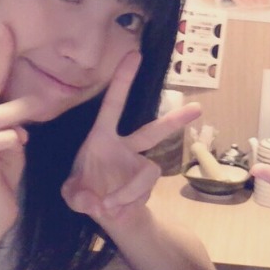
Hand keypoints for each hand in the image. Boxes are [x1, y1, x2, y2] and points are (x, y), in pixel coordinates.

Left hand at [62, 51, 201, 223]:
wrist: (109, 215)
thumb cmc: (86, 193)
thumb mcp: (72, 195)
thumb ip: (78, 197)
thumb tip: (98, 201)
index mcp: (102, 138)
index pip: (114, 105)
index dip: (123, 81)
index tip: (135, 54)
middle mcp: (125, 147)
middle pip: (153, 131)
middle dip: (174, 121)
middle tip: (198, 109)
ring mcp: (140, 165)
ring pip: (148, 172)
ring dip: (129, 191)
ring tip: (110, 205)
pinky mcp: (148, 183)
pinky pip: (142, 192)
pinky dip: (127, 201)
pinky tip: (116, 207)